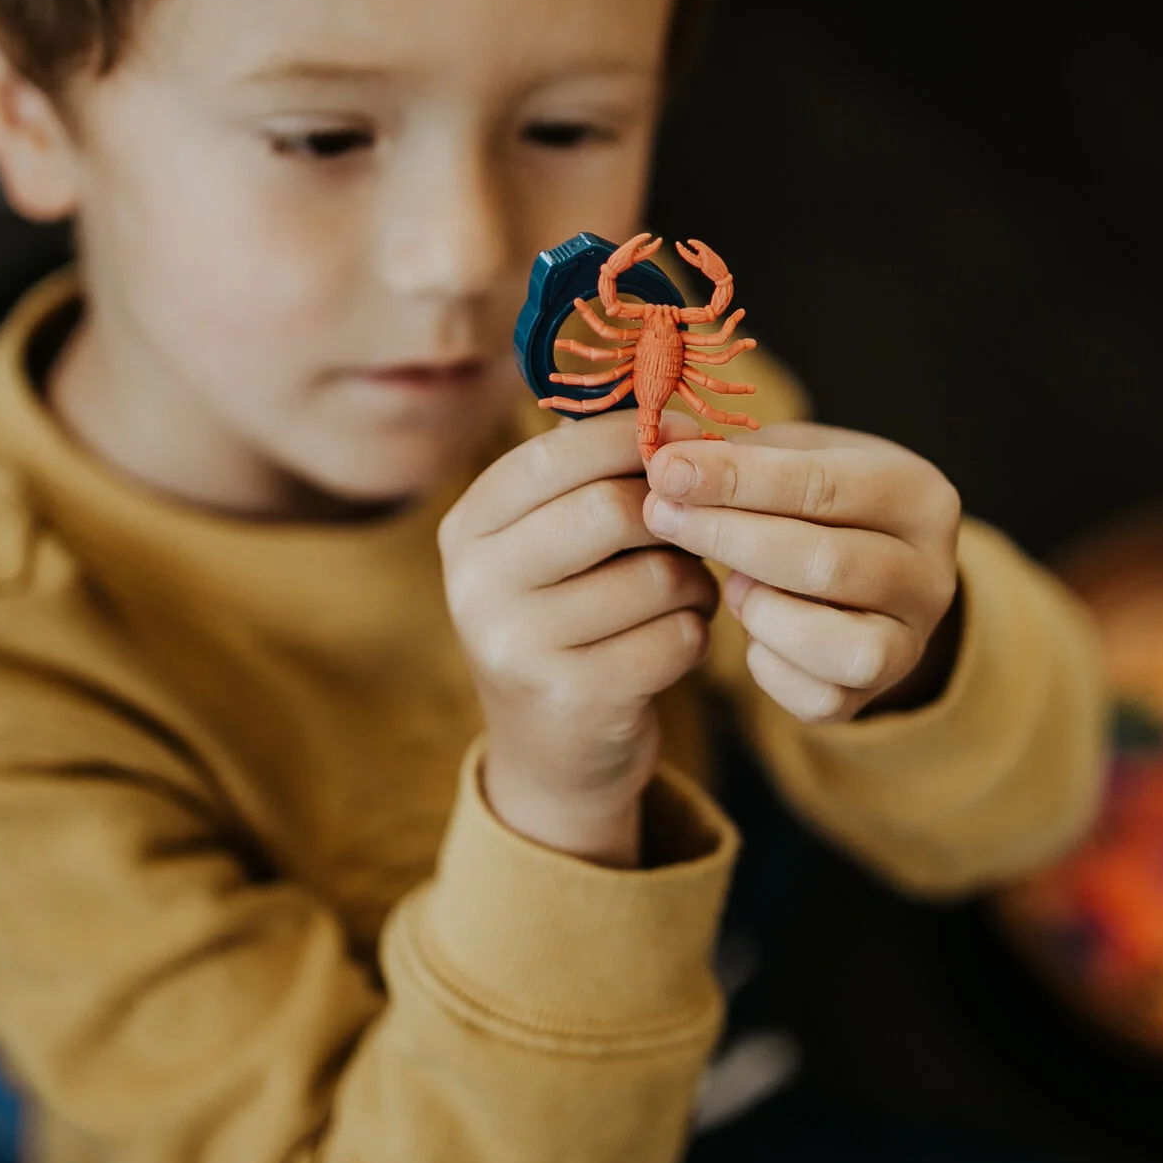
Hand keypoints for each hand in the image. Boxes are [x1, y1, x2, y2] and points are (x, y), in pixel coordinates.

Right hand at [440, 411, 717, 865]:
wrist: (552, 757)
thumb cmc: (569, 622)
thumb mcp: (549, 546)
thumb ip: (589, 478)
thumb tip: (667, 405)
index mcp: (466, 528)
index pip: (554, 451)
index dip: (633, 434)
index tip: (691, 433)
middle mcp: (475, 585)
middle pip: (611, 508)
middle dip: (673, 515)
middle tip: (692, 530)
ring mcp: (516, 646)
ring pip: (656, 576)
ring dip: (693, 582)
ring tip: (681, 594)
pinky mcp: (570, 699)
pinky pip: (676, 639)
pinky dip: (695, 637)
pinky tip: (673, 644)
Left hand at [641, 422, 962, 725]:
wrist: (869, 573)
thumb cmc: (820, 504)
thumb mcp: (795, 458)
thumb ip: (737, 453)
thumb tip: (666, 452)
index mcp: (922, 498)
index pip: (826, 486)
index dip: (739, 479)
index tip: (668, 469)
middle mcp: (931, 576)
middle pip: (826, 564)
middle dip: (728, 537)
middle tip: (659, 515)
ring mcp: (910, 643)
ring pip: (839, 645)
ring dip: (762, 610)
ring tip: (730, 582)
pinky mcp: (873, 695)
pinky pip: (817, 698)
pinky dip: (767, 662)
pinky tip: (752, 626)